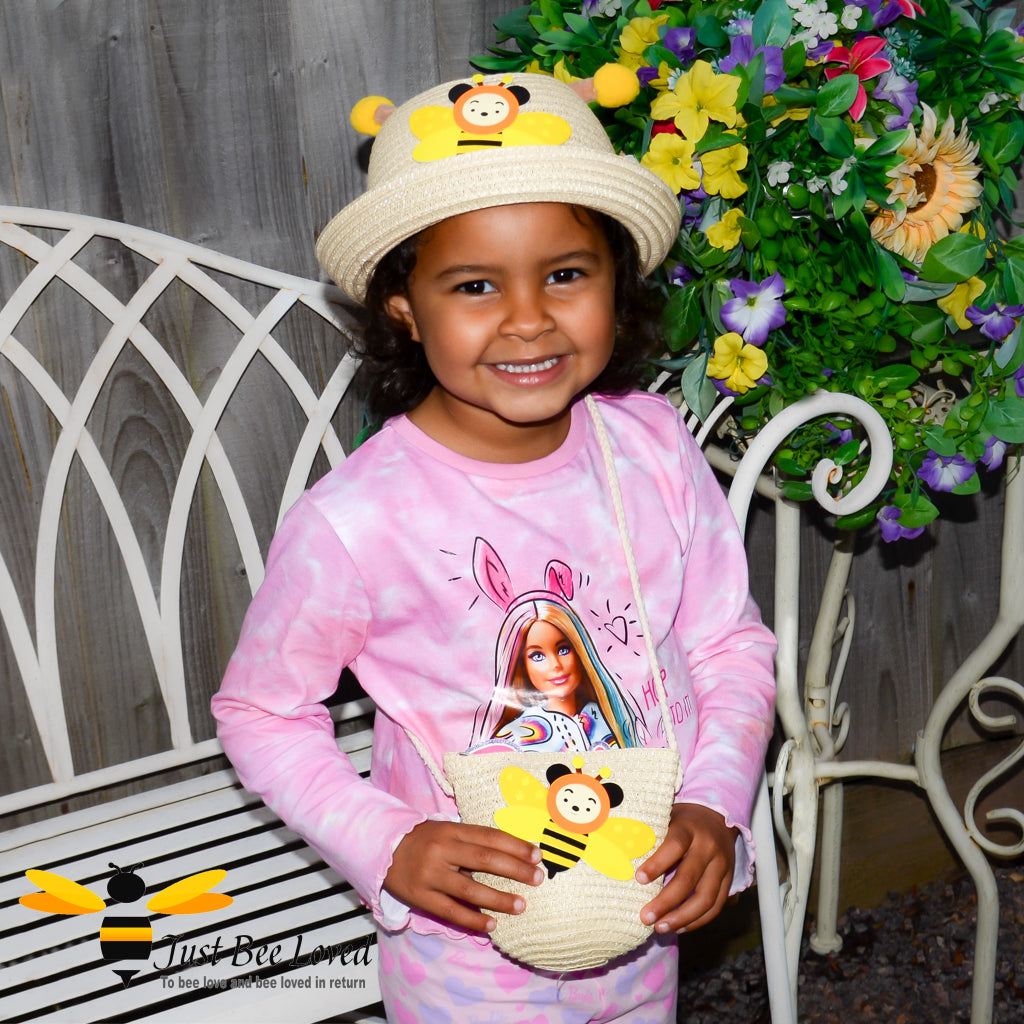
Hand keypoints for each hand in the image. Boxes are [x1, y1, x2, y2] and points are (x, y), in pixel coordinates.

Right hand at [383, 820, 543, 932]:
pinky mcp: (421, 897)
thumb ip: (472, 840)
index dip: (515, 846)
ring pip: (471, 889)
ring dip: (499, 899)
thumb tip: (510, 852)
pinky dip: (473, 919)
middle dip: (516, 870)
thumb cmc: (422, 839)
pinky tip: (492, 924)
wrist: (382, 848)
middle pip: (486, 860)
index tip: (537, 855)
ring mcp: (431, 875)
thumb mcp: (446, 830)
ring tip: (521, 905)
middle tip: (538, 878)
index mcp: (451, 830)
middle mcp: (443, 851)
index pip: (490, 837)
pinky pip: (452, 911)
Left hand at [635, 802, 737, 932]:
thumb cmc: (681, 822)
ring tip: (660, 928)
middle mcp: (708, 846)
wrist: (717, 817)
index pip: (674, 846)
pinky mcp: (729, 880)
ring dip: (682, 917)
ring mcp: (722, 865)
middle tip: (645, 917)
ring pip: (705, 898)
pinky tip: (679, 928)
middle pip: (688, 878)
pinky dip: (698, 921)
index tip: (638, 879)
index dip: (657, 863)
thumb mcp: (666, 819)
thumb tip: (620, 859)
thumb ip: (651, 837)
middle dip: (666, 901)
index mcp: (688, 828)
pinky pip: (716, 906)